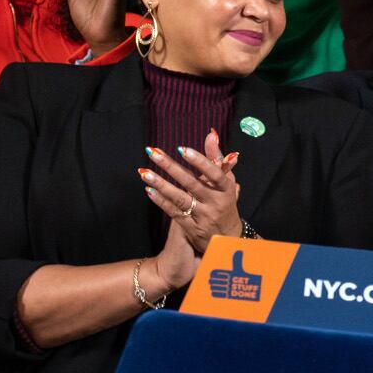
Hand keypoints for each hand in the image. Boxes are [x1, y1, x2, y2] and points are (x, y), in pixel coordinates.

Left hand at [140, 129, 242, 254]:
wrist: (228, 239)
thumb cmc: (225, 203)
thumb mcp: (226, 182)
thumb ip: (217, 158)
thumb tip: (211, 133)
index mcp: (226, 190)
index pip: (215, 174)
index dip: (200, 162)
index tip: (182, 149)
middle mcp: (216, 203)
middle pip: (193, 184)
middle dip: (171, 167)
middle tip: (154, 153)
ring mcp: (204, 217)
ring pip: (181, 199)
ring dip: (162, 184)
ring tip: (144, 172)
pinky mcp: (192, 229)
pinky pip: (174, 213)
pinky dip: (161, 202)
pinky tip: (149, 190)